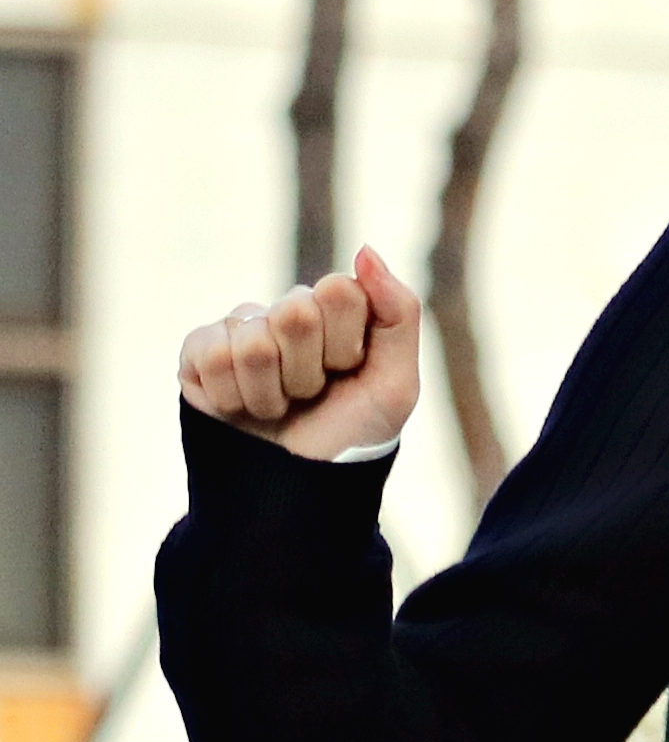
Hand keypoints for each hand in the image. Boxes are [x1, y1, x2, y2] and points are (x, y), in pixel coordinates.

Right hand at [178, 247, 421, 459]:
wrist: (299, 491)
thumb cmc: (351, 436)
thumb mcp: (396, 385)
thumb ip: (398, 312)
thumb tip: (365, 250)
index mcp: (336, 309)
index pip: (338, 291)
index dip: (346, 345)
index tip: (349, 372)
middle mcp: (286, 311)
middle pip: (293, 312)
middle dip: (308, 371)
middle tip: (311, 395)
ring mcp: (241, 329)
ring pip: (253, 343)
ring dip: (272, 393)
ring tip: (279, 407)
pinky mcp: (198, 353)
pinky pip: (212, 356)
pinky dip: (234, 397)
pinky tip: (241, 407)